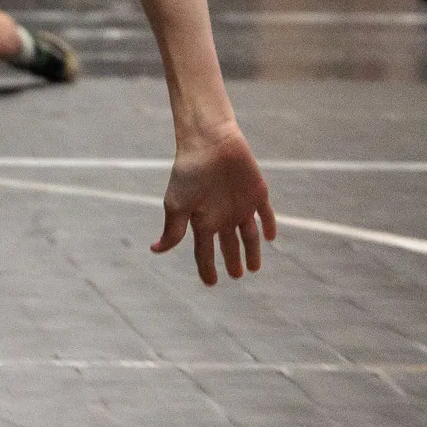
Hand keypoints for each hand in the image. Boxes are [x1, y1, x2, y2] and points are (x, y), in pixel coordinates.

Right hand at [151, 123, 276, 284]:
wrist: (210, 143)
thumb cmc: (190, 173)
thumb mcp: (177, 205)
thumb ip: (172, 230)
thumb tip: (156, 250)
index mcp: (202, 221)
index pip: (204, 251)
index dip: (207, 268)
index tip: (212, 283)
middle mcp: (221, 216)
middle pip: (228, 244)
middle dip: (231, 260)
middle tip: (236, 275)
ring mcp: (240, 205)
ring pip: (248, 234)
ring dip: (252, 251)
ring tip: (253, 268)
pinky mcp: (257, 193)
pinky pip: (265, 213)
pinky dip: (268, 225)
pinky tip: (271, 236)